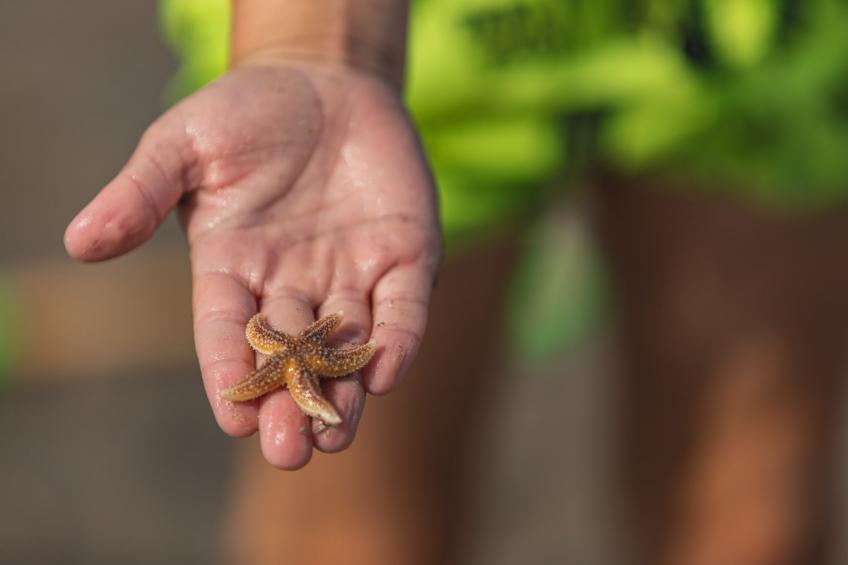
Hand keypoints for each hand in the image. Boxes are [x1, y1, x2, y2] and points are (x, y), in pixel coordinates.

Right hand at [64, 63, 440, 468]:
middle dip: (289, 403)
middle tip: (290, 452)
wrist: (325, 83)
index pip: (228, 332)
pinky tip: (387, 373)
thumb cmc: (245, 111)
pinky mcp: (403, 258)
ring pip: (346, 349)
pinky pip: (401, 309)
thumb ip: (141, 193)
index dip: (230, 372)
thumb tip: (80, 242)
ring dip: (343, 394)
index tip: (233, 418)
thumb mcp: (184, 144)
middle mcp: (292, 284)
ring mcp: (350, 275)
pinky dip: (397, 340)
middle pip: (288, 356)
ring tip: (337, 437)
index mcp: (234, 267)